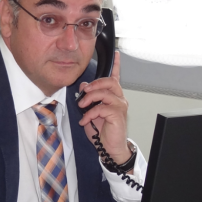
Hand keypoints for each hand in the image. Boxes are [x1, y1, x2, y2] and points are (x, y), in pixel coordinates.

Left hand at [77, 51, 130, 165]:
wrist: (110, 148)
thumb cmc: (102, 131)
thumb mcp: (90, 112)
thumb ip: (88, 99)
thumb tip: (84, 86)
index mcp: (113, 96)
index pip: (116, 77)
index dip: (116, 65)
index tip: (116, 53)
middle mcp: (119, 99)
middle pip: (109, 82)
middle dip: (94, 84)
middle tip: (84, 92)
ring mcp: (120, 107)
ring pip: (105, 93)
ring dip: (90, 98)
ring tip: (82, 106)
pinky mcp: (117, 115)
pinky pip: (102, 108)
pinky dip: (90, 113)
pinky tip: (84, 120)